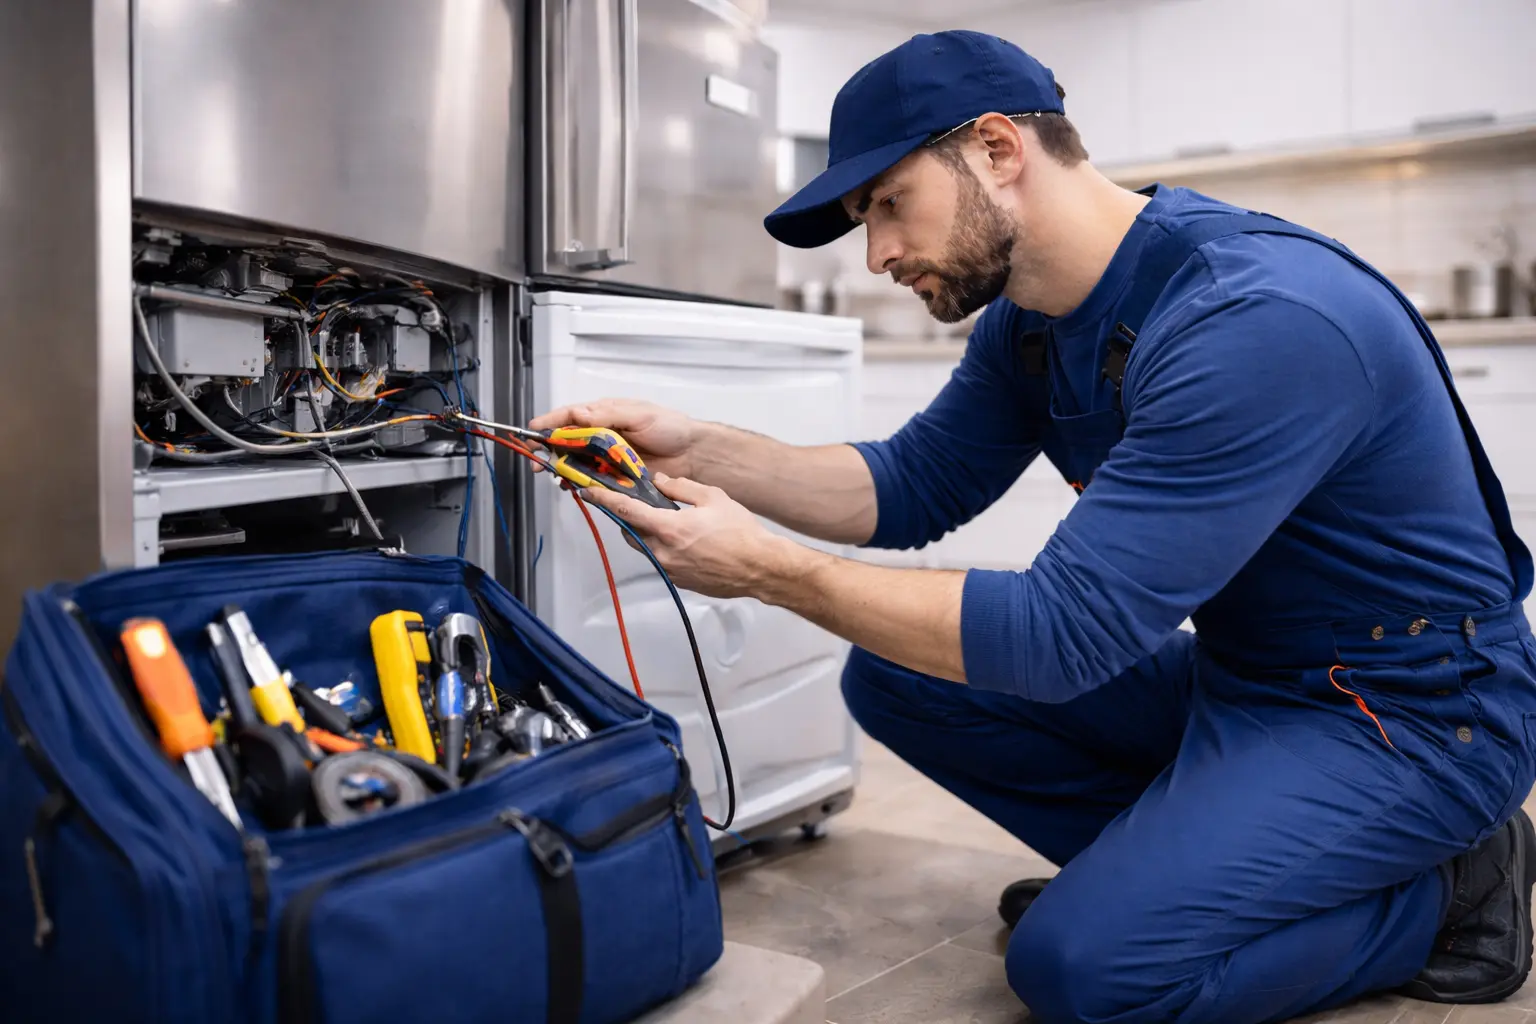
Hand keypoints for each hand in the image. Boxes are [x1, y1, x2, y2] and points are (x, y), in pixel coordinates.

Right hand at [529, 398, 697, 478]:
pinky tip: (572, 485)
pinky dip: (579, 482)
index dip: (550, 423)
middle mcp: (602, 436)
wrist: (691, 454)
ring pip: (575, 462)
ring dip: (561, 468)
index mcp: (605, 415)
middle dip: (548, 449)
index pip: (571, 416)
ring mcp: (607, 457)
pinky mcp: (614, 476)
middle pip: (567, 441)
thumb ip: (609, 415)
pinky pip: (591, 479)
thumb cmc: (670, 427)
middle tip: (536, 459)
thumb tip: (581, 412)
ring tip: (552, 474)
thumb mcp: (640, 415)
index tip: (533, 431)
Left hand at [579, 473, 800, 599]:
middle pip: (630, 532)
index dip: (603, 499)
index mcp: (669, 528)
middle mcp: (663, 552)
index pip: (625, 511)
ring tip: (668, 523)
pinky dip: (664, 549)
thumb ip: (682, 488)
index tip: (587, 491)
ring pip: (645, 548)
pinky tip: (686, 542)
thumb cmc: (741, 532)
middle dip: (629, 518)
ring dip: (647, 534)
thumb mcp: (713, 498)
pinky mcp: (679, 581)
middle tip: (640, 505)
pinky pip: (662, 561)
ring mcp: (670, 570)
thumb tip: (660, 481)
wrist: (761, 567)